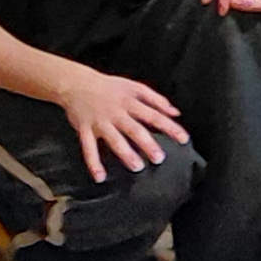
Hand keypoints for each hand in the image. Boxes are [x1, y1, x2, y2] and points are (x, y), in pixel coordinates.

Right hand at [60, 68, 189, 182]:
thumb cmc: (109, 87)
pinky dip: (93, 164)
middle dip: (148, 144)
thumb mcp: (135, 87)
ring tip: (137, 167)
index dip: (170, 127)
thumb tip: (175, 113)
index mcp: (131, 102)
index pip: (155, 115)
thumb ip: (156, 100)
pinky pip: (88, 149)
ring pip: (114, 140)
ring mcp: (100, 122)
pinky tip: (100, 177)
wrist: (77, 84)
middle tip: (159, 158)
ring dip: (126, 154)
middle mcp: (117, 113)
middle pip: (135, 129)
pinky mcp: (84, 130)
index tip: (183, 139)